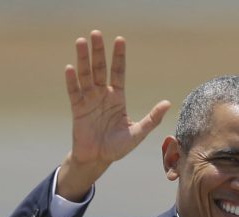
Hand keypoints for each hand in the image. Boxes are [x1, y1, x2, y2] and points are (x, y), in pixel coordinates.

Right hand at [57, 30, 170, 200]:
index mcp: (117, 98)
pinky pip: (74, 92)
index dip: (118, 57)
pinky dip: (72, 81)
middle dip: (98, 52)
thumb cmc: (118, 147)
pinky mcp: (77, 109)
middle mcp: (102, 95)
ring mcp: (89, 101)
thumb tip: (167, 103)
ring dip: (83, 59)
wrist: (98, 159)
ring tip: (81, 42)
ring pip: (85, 76)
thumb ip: (152, 118)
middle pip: (100, 69)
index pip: (118, 72)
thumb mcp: (138, 133)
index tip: (119, 39)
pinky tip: (71, 68)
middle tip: (95, 33)